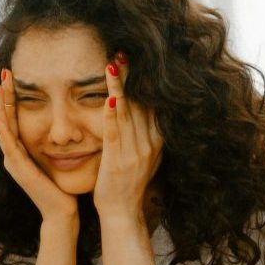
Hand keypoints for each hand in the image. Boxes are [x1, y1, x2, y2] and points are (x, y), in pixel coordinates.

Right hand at [0, 69, 78, 225]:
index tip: (13, 76)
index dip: (12, 97)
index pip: (14, 117)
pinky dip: (3, 130)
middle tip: (3, 73)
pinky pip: (9, 145)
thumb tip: (60, 125)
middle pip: (4, 119)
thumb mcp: (55, 158)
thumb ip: (51, 143)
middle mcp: (13, 154)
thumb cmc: (62, 187)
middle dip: (4, 96)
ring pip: (3, 129)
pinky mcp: (19, 169)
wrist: (62, 213)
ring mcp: (13, 162)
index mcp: (22, 150)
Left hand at [93, 57, 162, 222]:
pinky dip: (113, 115)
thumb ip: (144, 133)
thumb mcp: (143, 156)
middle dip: (131, 76)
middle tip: (122, 51)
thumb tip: (142, 110)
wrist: (123, 213)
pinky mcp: (118, 161)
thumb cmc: (127, 184)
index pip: (149, 103)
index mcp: (156, 140)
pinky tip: (109, 98)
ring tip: (112, 64)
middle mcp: (149, 144)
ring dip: (119, 87)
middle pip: (140, 102)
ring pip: (127, 112)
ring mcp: (135, 153)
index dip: (141, 80)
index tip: (133, 58)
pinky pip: (115, 134)